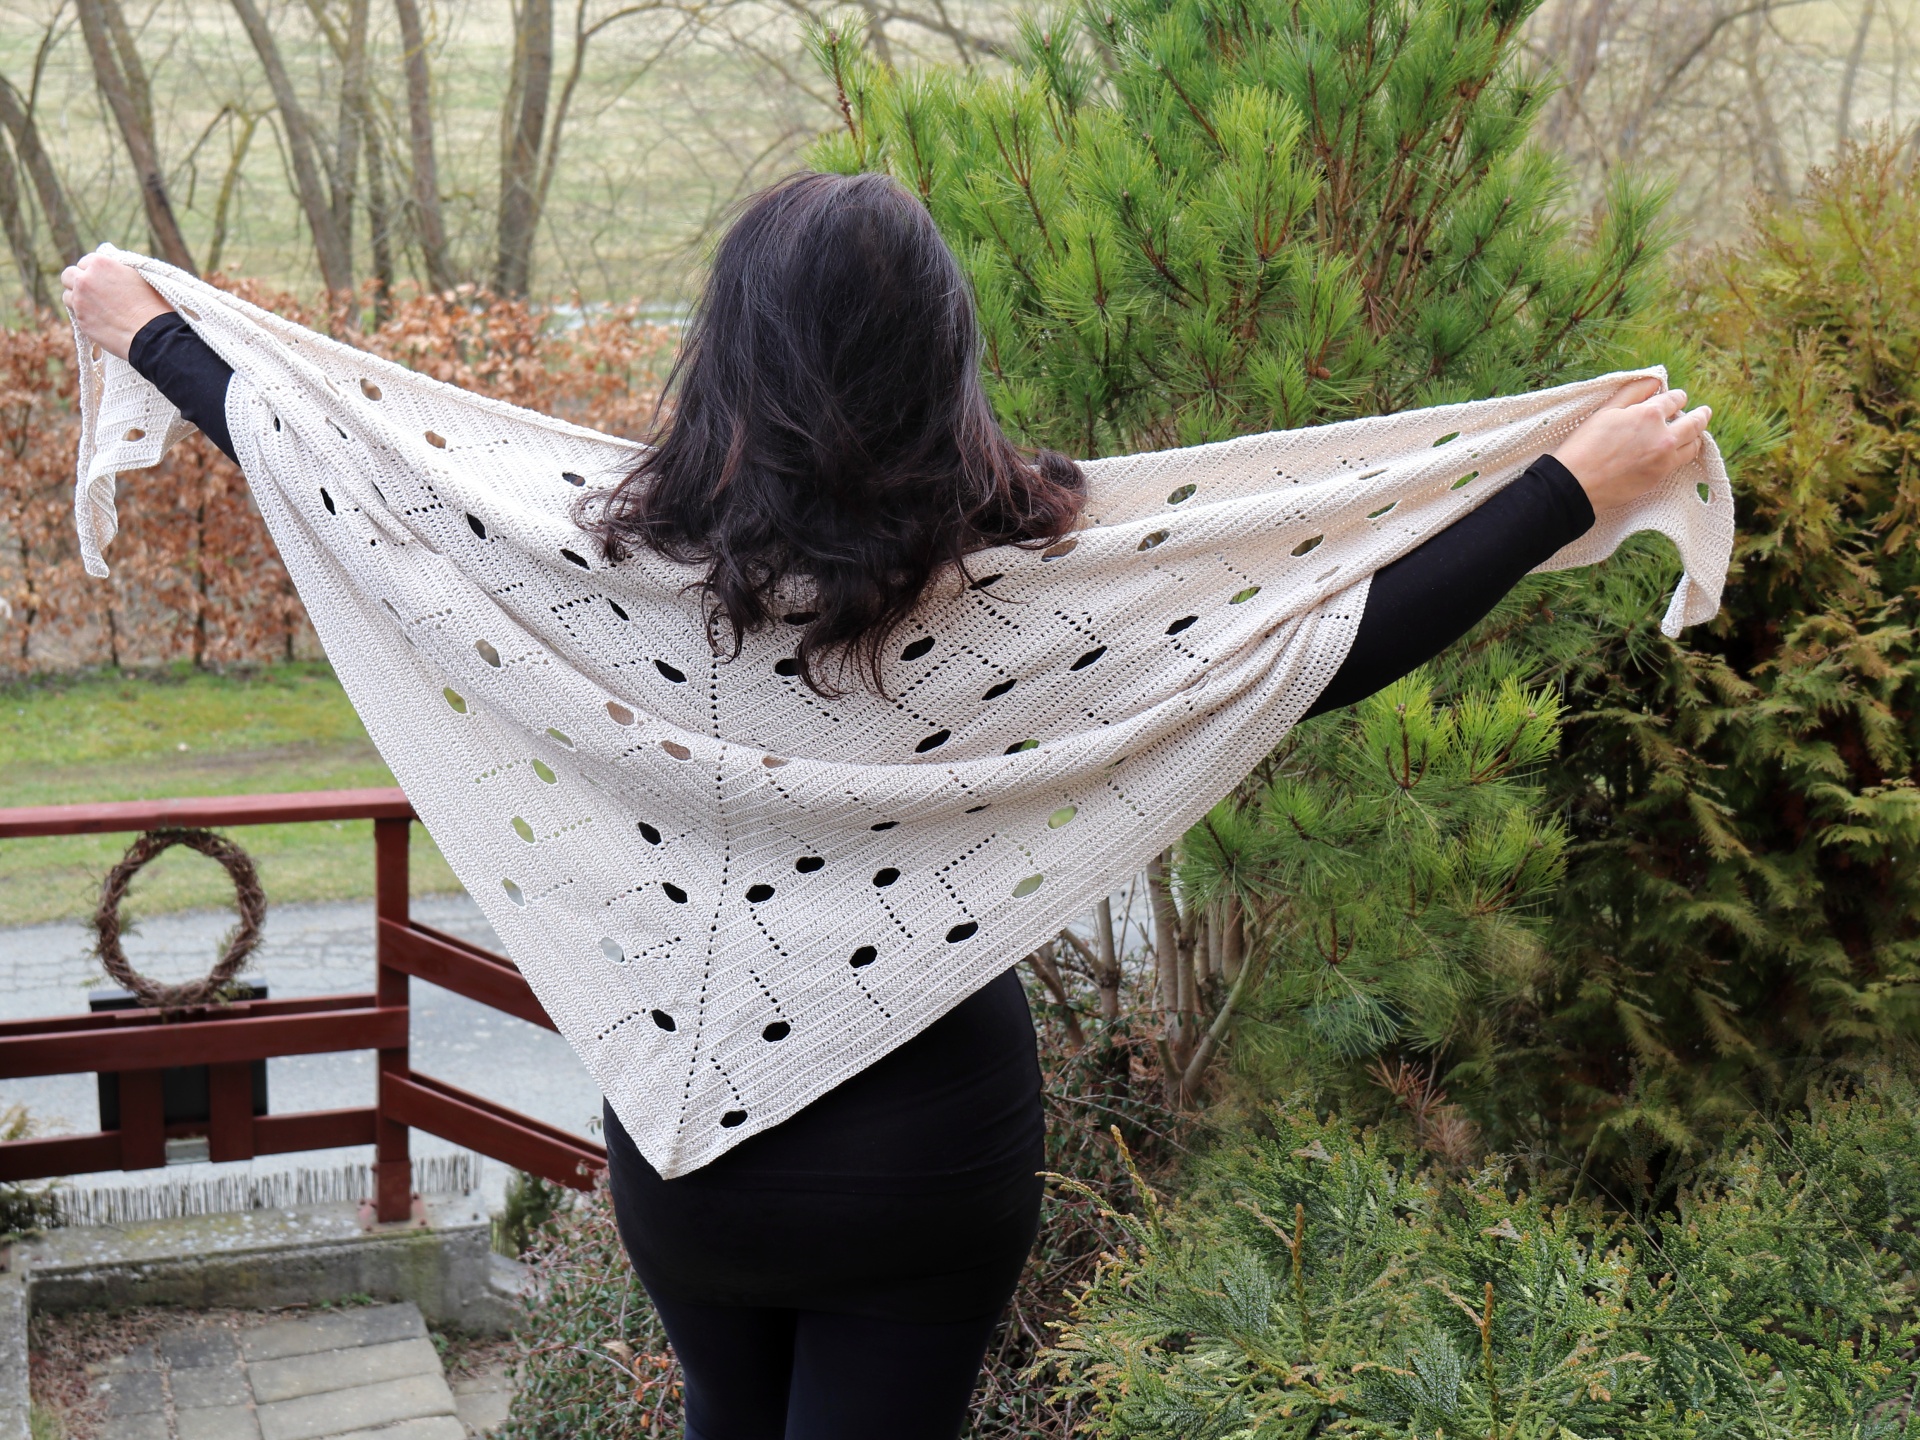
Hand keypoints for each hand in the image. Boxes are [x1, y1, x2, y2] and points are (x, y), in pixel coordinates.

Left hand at [61, 252, 173, 361]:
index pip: (85, 261)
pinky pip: (76, 315)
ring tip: (95, 307)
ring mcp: (80, 300)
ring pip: (67, 295)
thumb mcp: (138, 276)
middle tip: (91, 291)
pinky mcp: (80, 320)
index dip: (93, 271)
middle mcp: (85, 279)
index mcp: (100, 264)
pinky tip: (100, 320)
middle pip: (68, 275)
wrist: (152, 333)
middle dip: (77, 281)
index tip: (101, 280)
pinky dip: (85, 316)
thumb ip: (117, 269)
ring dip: (77, 299)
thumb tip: (111, 269)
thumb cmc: (152, 305)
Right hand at [1551, 376, 1712, 512]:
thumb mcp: (1605, 411)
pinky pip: (1684, 461)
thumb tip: (1654, 382)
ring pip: (1694, 443)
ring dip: (1697, 435)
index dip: (1676, 397)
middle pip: (1694, 422)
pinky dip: (1687, 452)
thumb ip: (1632, 392)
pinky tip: (1683, 450)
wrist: (1576, 485)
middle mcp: (1663, 435)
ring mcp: (1664, 458)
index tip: (1676, 399)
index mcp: (1648, 414)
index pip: (1675, 399)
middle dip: (1700, 414)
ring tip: (1696, 433)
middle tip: (1704, 412)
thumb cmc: (1585, 446)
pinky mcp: (1660, 476)